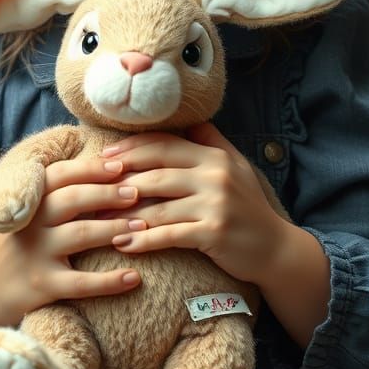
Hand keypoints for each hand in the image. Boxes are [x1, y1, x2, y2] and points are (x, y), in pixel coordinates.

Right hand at [0, 156, 142, 362]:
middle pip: (73, 199)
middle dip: (108, 193)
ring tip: (143, 226)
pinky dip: (110, 280)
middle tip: (138, 191)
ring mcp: (35, 255)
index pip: (60, 175)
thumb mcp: (26, 214)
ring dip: (116, 228)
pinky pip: (82, 283)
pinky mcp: (43, 286)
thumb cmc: (19, 245)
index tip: (120, 165)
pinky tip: (135, 277)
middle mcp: (30, 224)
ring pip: (81, 235)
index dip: (91, 168)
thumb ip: (54, 193)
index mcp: (28, 201)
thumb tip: (102, 164)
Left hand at [104, 123, 289, 286]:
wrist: (276, 249)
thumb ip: (211, 141)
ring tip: (98, 219)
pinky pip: (170, 234)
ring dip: (125, 213)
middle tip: (92, 186)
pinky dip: (143, 240)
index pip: (165, 144)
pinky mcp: (214, 232)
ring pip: (159, 204)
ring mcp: (215, 203)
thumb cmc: (249, 207)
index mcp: (214, 156)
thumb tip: (189, 120)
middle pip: (156, 170)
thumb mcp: (236, 166)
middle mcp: (215, 175)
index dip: (132, 149)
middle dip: (121, 177)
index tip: (104, 157)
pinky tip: (123, 245)